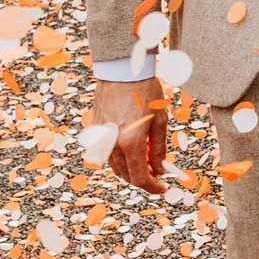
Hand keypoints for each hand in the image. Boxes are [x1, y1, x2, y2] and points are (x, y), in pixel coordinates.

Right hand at [85, 76, 169, 194]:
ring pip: (115, 166)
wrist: (121, 70)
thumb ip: (158, 149)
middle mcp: (112, 144)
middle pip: (126, 175)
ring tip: (147, 160)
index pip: (140, 178)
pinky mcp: (96, 130)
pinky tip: (132, 148)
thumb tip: (160, 170)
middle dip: (142, 178)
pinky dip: (120, 157)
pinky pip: (107, 152)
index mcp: (130, 143)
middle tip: (157, 174)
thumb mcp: (159, 120)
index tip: (162, 188)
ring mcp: (101, 138)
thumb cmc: (145, 91)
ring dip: (130, 169)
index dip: (152, 187)